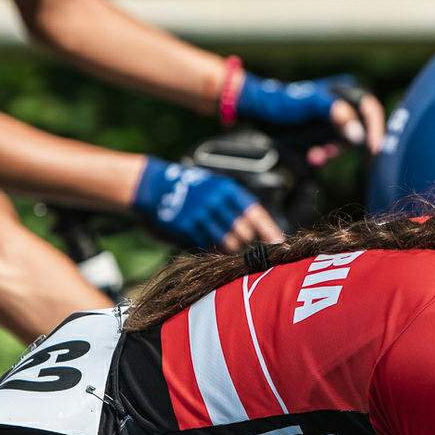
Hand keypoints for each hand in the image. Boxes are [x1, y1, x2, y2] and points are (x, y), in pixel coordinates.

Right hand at [131, 156, 284, 251]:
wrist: (155, 186)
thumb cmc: (192, 191)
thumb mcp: (215, 189)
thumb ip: (235, 209)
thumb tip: (261, 234)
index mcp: (227, 189)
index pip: (255, 213)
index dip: (269, 231)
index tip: (280, 244)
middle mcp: (216, 201)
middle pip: (243, 234)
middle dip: (246, 244)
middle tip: (242, 246)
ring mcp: (201, 214)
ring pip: (227, 243)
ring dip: (229, 249)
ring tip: (221, 241)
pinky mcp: (186, 227)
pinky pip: (207, 246)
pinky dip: (209, 247)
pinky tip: (202, 237)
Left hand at [230, 72, 386, 153]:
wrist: (259, 111)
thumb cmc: (285, 100)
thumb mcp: (312, 103)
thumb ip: (337, 113)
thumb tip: (359, 134)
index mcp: (345, 91)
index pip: (370, 109)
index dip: (375, 128)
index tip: (373, 148)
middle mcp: (343, 106)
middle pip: (359, 130)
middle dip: (345, 145)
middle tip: (330, 154)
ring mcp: (333, 122)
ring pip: (344, 144)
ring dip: (332, 153)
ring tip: (315, 156)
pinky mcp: (323, 135)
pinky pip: (332, 150)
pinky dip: (324, 155)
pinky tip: (313, 157)